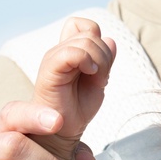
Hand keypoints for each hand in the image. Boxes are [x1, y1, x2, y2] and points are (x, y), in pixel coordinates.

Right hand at [32, 18, 116, 159]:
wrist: (64, 132)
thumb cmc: (78, 108)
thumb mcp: (99, 80)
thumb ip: (105, 59)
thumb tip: (111, 39)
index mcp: (69, 51)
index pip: (86, 26)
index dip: (100, 41)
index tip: (101, 67)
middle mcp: (59, 51)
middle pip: (90, 32)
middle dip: (104, 55)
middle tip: (101, 79)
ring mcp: (53, 59)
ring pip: (86, 40)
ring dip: (100, 61)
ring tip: (96, 81)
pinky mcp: (49, 71)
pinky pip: (71, 52)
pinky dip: (88, 61)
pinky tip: (91, 76)